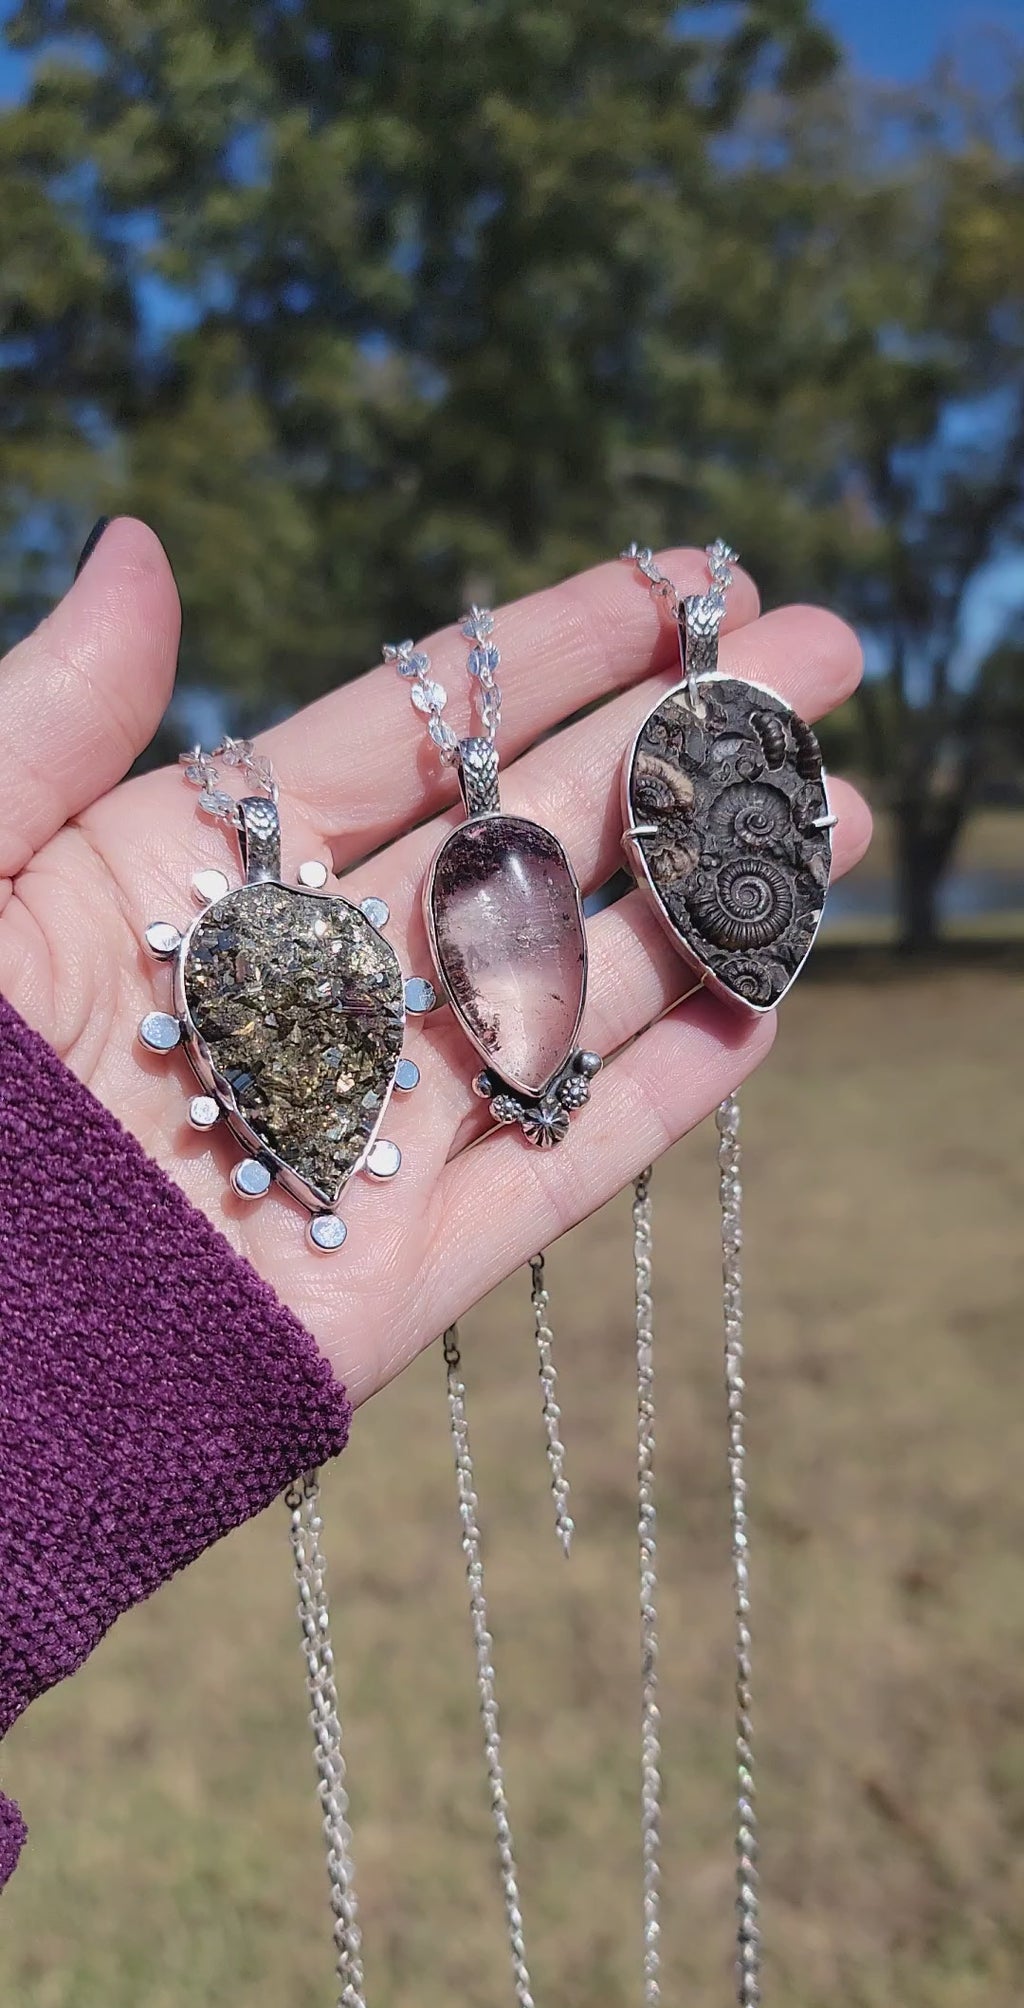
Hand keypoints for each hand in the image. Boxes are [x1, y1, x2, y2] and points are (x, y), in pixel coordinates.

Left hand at [0, 519, 869, 1404]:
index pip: (411, 734)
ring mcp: (367, 1123)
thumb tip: (149, 546)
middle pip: (525, 842)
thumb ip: (45, 722)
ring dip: (706, 902)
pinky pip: (561, 1165)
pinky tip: (764, 1003)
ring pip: (568, 990)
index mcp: (191, 875)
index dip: (551, 649)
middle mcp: (304, 985)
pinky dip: (664, 1093)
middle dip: (676, 748)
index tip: (686, 572)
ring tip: (834, 810)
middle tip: (825, 658)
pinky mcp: (406, 1267)